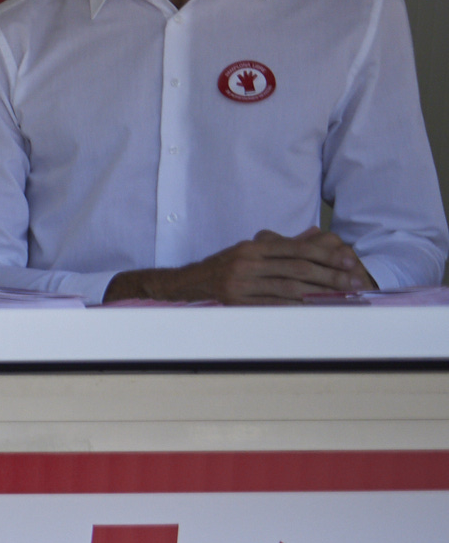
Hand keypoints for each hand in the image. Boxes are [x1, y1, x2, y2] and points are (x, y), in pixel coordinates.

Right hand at [109, 228, 377, 303]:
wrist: (190, 283)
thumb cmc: (225, 265)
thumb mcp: (251, 249)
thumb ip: (282, 245)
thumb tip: (318, 237)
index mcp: (254, 247)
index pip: (297, 248)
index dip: (326, 254)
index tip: (348, 260)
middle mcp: (248, 263)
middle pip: (298, 268)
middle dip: (330, 274)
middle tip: (353, 280)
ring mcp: (242, 284)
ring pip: (290, 286)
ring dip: (319, 291)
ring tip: (341, 293)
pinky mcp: (237, 302)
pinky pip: (274, 304)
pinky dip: (297, 304)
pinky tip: (314, 304)